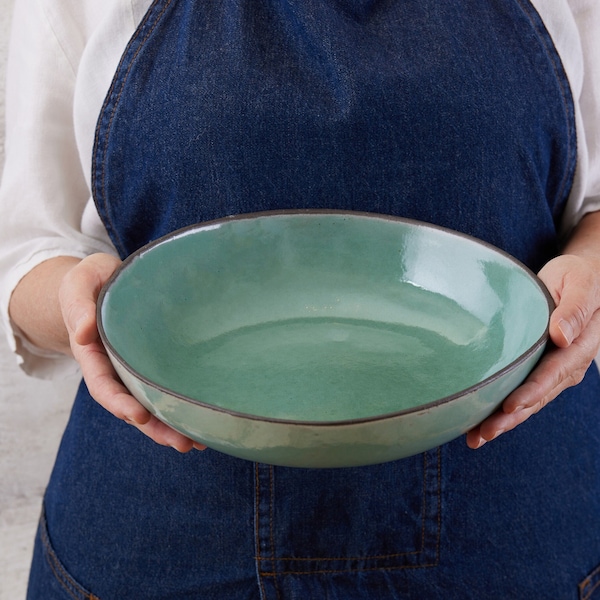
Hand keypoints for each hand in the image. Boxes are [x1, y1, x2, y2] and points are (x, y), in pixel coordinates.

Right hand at [60, 253, 205, 452]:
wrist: (102, 280)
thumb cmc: (89, 281)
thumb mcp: (79, 284)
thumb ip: (78, 306)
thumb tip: (82, 333)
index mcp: (92, 352)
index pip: (103, 385)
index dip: (119, 403)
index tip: (138, 416)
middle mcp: (112, 367)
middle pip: (130, 405)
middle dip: (154, 427)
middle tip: (182, 443)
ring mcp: (131, 369)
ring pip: (149, 404)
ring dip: (170, 425)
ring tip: (197, 442)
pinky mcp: (150, 363)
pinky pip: (162, 388)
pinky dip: (179, 406)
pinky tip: (201, 419)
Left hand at [466, 253, 599, 448]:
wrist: (581, 278)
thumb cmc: (580, 276)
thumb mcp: (581, 283)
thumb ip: (574, 309)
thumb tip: (561, 335)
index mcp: (581, 345)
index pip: (554, 373)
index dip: (531, 392)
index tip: (508, 406)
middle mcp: (569, 363)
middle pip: (539, 396)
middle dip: (511, 417)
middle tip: (484, 432)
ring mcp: (555, 369)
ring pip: (530, 401)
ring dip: (504, 421)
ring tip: (477, 437)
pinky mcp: (540, 368)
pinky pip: (524, 393)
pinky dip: (502, 410)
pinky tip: (480, 423)